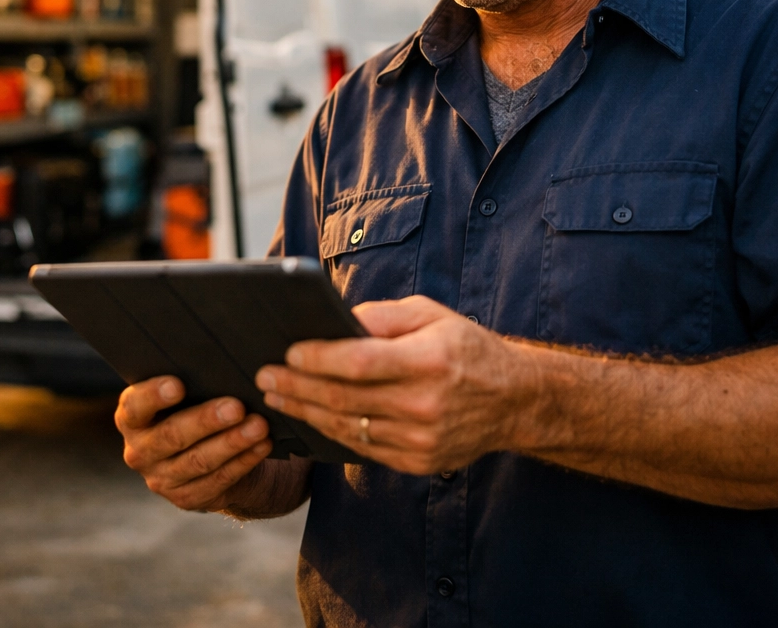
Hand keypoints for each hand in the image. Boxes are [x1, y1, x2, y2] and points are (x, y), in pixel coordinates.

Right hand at [116, 375, 273, 510]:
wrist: (202, 453)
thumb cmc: (190, 408)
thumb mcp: (181, 396)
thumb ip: (187, 382)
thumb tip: (217, 361)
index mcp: (131, 419)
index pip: (134, 407)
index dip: (153, 396)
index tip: (178, 385)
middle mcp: (139, 451)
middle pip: (172, 436)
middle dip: (206, 421)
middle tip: (236, 407)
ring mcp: (161, 479)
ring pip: (199, 460)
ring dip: (232, 443)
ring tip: (258, 426)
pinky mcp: (186, 497)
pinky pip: (218, 479)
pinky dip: (243, 461)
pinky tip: (262, 445)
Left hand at [255, 295, 536, 474]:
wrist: (514, 400)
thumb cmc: (465, 348)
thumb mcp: (431, 315)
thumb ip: (382, 317)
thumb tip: (333, 321)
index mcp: (429, 361)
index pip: (359, 362)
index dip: (318, 359)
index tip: (287, 352)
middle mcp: (426, 404)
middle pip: (344, 399)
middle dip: (297, 387)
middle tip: (264, 376)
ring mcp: (422, 440)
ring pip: (348, 428)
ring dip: (305, 413)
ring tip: (277, 397)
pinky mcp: (419, 463)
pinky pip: (364, 448)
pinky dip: (332, 432)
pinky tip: (310, 417)